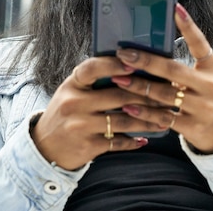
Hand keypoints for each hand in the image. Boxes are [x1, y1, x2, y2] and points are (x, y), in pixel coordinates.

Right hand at [30, 56, 164, 169]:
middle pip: (118, 95)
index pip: (92, 68)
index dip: (114, 65)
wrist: (44, 147)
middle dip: (147, 96)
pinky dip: (133, 140)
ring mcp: (80, 125)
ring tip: (165, 119)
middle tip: (168, 96)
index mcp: (72, 84)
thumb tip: (132, 67)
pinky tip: (145, 138)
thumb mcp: (73, 91)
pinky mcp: (87, 146)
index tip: (136, 64)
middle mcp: (74, 103)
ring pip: (123, 119)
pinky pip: (117, 142)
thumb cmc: (67, 112)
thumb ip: (95, 81)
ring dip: (148, 120)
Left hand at [112, 3, 212, 153]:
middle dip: (146, 62)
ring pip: (165, 95)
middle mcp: (211, 86)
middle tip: (124, 54)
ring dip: (138, 87)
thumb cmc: (212, 97)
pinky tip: (128, 106)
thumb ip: (189, 64)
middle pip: (174, 71)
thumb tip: (156, 49)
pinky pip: (164, 118)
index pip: (200, 43)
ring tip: (118, 79)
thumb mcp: (209, 76)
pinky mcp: (193, 127)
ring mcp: (203, 108)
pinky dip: (144, 112)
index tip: (175, 8)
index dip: (188, 26)